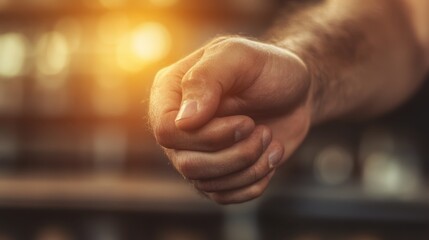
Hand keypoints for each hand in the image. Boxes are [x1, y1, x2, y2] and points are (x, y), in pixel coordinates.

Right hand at [149, 37, 312, 203]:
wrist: (295, 92)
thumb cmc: (268, 69)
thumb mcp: (239, 57)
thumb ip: (207, 79)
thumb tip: (184, 121)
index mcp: (171, 93)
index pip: (167, 131)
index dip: (207, 136)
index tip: (246, 121)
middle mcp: (178, 126)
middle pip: (186, 163)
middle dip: (235, 153)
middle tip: (262, 130)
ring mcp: (195, 151)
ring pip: (206, 183)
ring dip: (248, 165)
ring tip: (269, 138)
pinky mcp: (217, 172)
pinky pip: (224, 196)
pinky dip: (254, 182)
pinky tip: (270, 157)